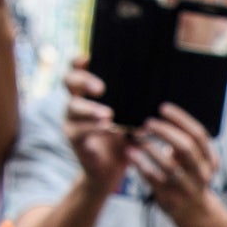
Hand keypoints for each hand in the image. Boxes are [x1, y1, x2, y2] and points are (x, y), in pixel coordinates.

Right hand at [63, 58, 129, 195]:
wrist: (112, 169)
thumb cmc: (123, 138)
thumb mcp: (131, 118)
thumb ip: (137, 103)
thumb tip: (159, 88)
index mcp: (87, 91)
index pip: (77, 67)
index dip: (79, 59)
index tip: (90, 57)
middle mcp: (75, 100)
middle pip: (68, 79)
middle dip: (83, 79)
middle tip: (101, 88)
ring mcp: (71, 119)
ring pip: (72, 106)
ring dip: (90, 109)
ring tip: (108, 115)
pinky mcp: (73, 138)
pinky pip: (79, 130)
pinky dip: (94, 128)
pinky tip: (108, 128)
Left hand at [128, 104, 219, 222]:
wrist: (194, 212)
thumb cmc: (189, 177)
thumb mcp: (195, 160)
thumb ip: (185, 140)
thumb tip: (163, 114)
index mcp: (209, 160)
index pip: (198, 135)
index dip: (181, 119)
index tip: (163, 108)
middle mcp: (201, 174)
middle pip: (186, 148)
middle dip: (165, 132)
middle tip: (148, 122)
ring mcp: (186, 188)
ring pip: (169, 166)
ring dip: (150, 148)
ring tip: (136, 136)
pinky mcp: (171, 199)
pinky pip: (154, 180)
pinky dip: (141, 165)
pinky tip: (131, 154)